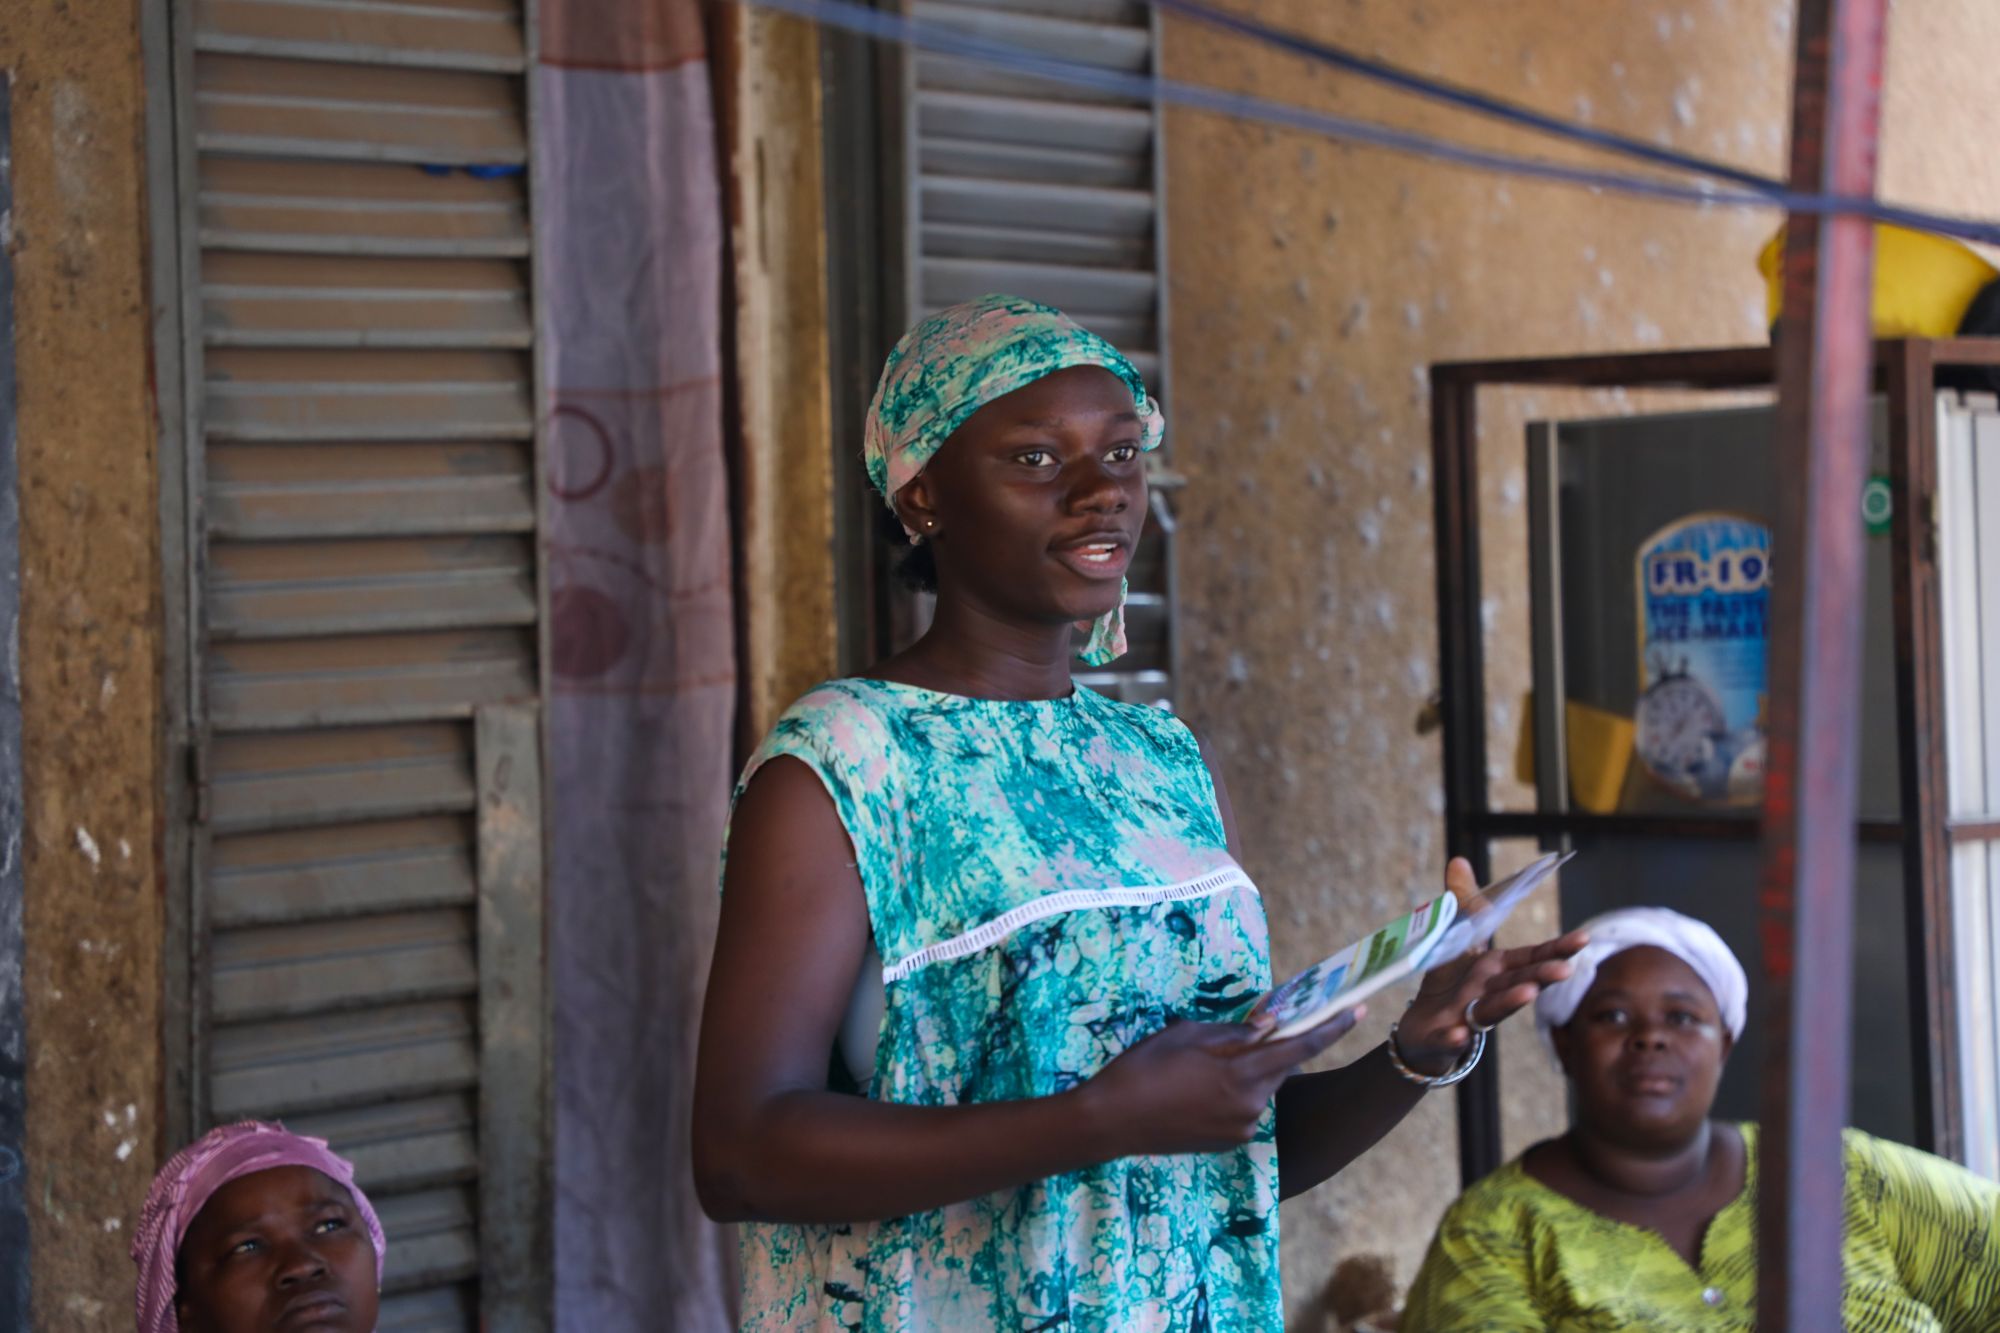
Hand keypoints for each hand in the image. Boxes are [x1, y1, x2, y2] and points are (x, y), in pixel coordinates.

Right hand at [1079, 1008, 1365, 1156]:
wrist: (1110, 1121)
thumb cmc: (1143, 1068)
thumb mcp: (1187, 1035)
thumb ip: (1234, 1033)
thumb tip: (1269, 1028)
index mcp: (1243, 1073)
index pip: (1300, 1047)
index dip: (1331, 1028)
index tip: (1356, 1011)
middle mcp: (1252, 1105)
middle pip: (1278, 1068)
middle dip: (1272, 1048)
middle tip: (1248, 1032)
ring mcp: (1241, 1129)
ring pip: (1260, 1089)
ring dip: (1248, 1072)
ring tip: (1202, 1065)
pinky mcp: (1228, 1142)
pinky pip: (1245, 1109)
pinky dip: (1235, 1093)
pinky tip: (1198, 1088)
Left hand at [1396, 857, 1589, 1075]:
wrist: (1422, 1026)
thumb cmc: (1450, 983)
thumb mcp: (1455, 939)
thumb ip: (1462, 904)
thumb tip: (1459, 860)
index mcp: (1497, 969)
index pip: (1531, 958)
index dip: (1556, 949)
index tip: (1584, 938)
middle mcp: (1490, 993)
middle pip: (1519, 983)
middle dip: (1542, 976)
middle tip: (1564, 969)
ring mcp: (1469, 1016)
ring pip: (1493, 1010)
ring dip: (1510, 1002)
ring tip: (1528, 994)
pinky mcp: (1443, 1036)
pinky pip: (1448, 1038)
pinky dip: (1454, 1038)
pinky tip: (1457, 1035)